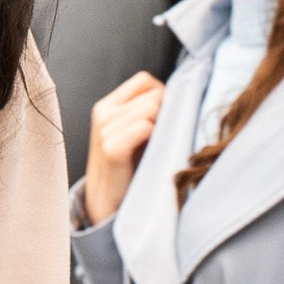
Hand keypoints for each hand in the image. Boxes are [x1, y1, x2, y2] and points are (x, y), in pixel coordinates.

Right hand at [82, 72, 163, 225]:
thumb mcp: (133, 132)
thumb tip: (180, 94)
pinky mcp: (111, 148)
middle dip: (165, 114)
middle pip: (153, 95)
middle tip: (161, 139)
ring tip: (154, 148)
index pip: (145, 80)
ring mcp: (105, 129)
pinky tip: (150, 154)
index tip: (163, 120)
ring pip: (152, 108)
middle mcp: (103, 113)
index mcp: (107, 106)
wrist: (107, 203)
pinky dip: (154, 138)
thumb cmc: (128, 168)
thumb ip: (147, 111)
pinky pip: (145, 126)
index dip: (162, 95)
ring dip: (161, 128)